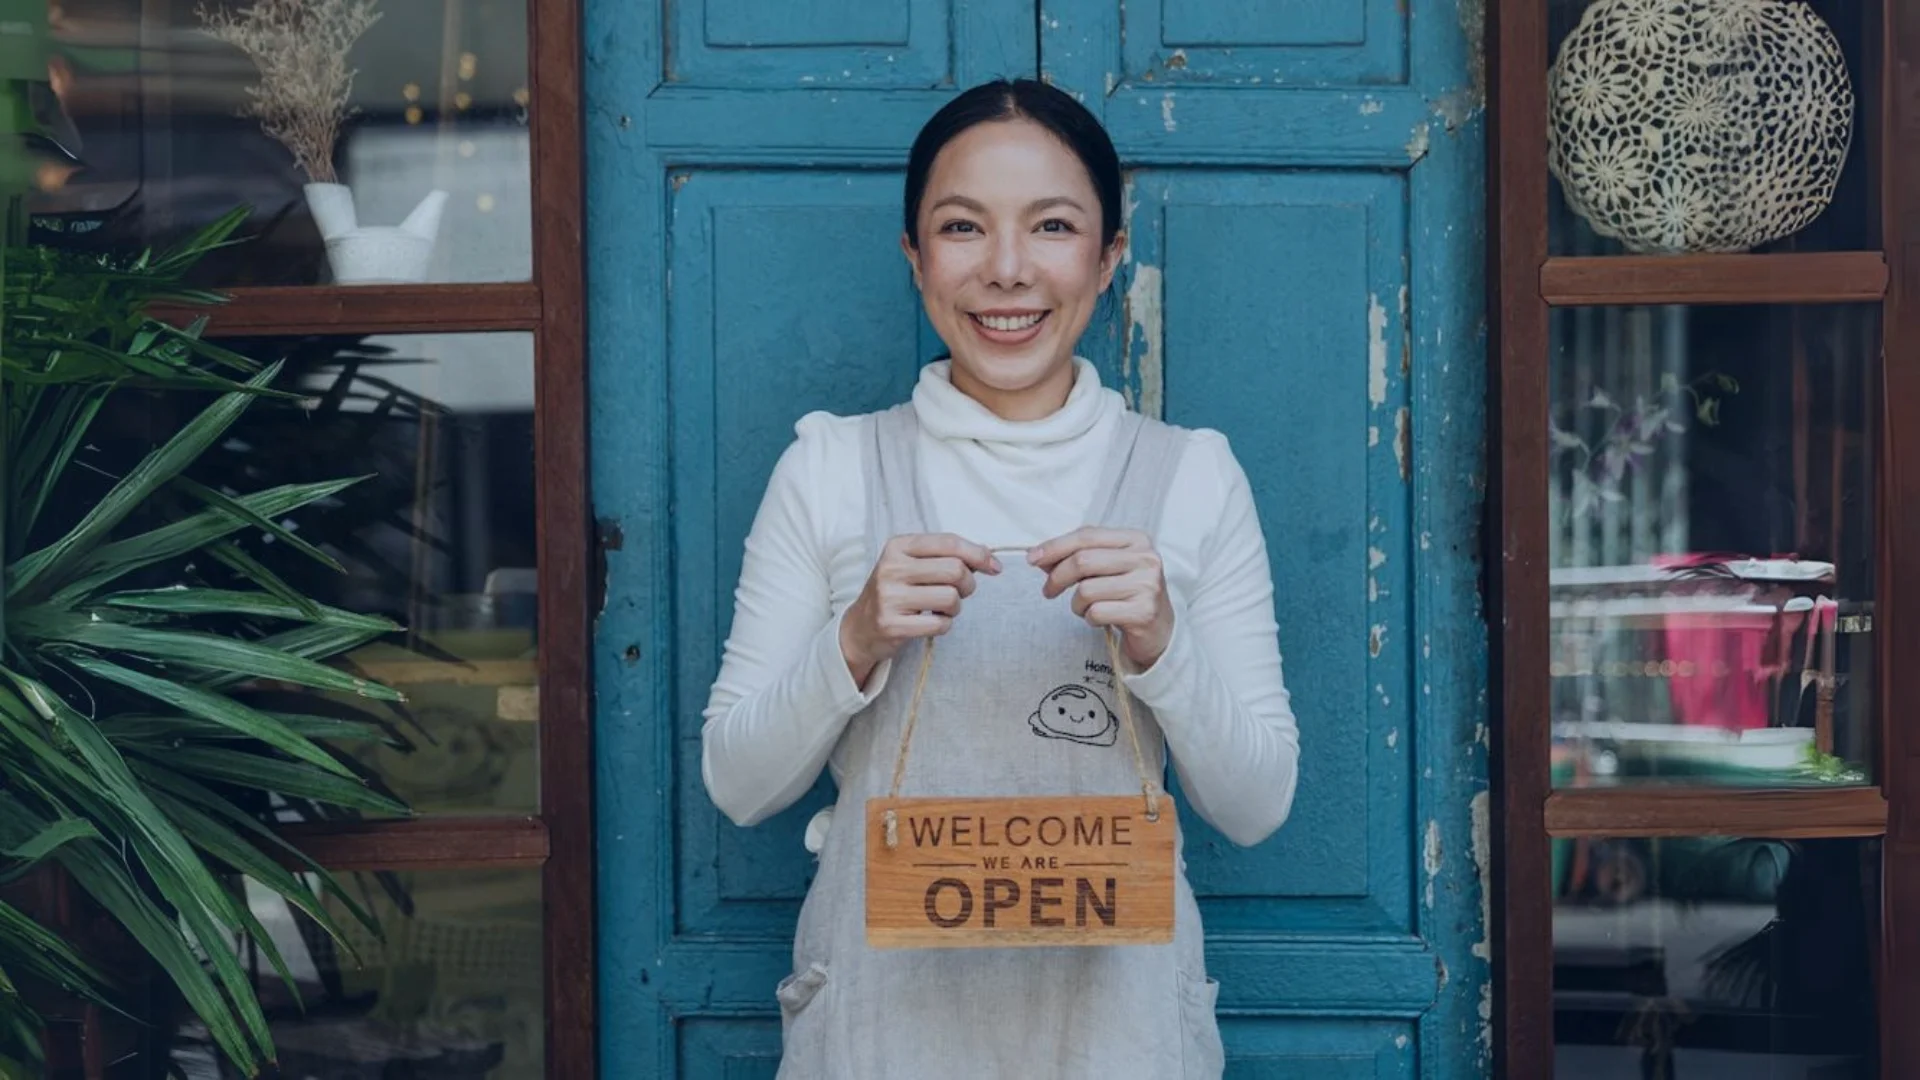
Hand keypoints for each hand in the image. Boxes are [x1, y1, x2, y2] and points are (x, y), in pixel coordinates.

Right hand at [841, 533, 1000, 685]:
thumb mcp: (913, 564)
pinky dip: (944, 625)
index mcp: (898, 546)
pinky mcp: (892, 624)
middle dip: (968, 584)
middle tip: (961, 591)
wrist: (861, 626)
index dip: (978, 554)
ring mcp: (889, 597)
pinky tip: (931, 622)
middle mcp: (891, 568)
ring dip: (955, 607)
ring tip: (941, 608)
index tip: (994, 566)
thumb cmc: (897, 591)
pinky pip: (940, 624)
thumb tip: (988, 556)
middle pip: (955, 570)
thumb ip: (947, 556)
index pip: (949, 543)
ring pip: (950, 598)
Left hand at [1030, 528, 1173, 669]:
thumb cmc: (1125, 594)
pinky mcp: (1143, 612)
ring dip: (1076, 604)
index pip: (1086, 536)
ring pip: (1086, 590)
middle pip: (1083, 561)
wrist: (1159, 629)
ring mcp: (1147, 585)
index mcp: (1136, 539)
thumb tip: (1039, 557)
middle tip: (1048, 591)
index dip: (1055, 546)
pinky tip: (1101, 619)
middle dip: (1057, 578)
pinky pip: (1096, 612)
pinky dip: (1089, 618)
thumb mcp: (1105, 568)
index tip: (1032, 559)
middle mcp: (1145, 558)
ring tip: (1086, 608)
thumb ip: (1077, 557)